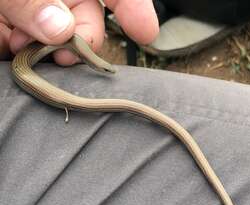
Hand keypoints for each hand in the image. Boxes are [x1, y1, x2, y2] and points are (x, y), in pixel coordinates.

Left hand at [0, 0, 158, 64]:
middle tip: (51, 49)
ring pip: (65, 48)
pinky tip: (17, 55)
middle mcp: (55, 0)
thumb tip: (60, 26)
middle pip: (87, 23)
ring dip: (47, 56)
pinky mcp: (26, 45)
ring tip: (16, 45)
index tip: (145, 32)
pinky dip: (35, 66)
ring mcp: (40, 23)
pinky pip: (42, 62)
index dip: (130, 5)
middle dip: (76, 41)